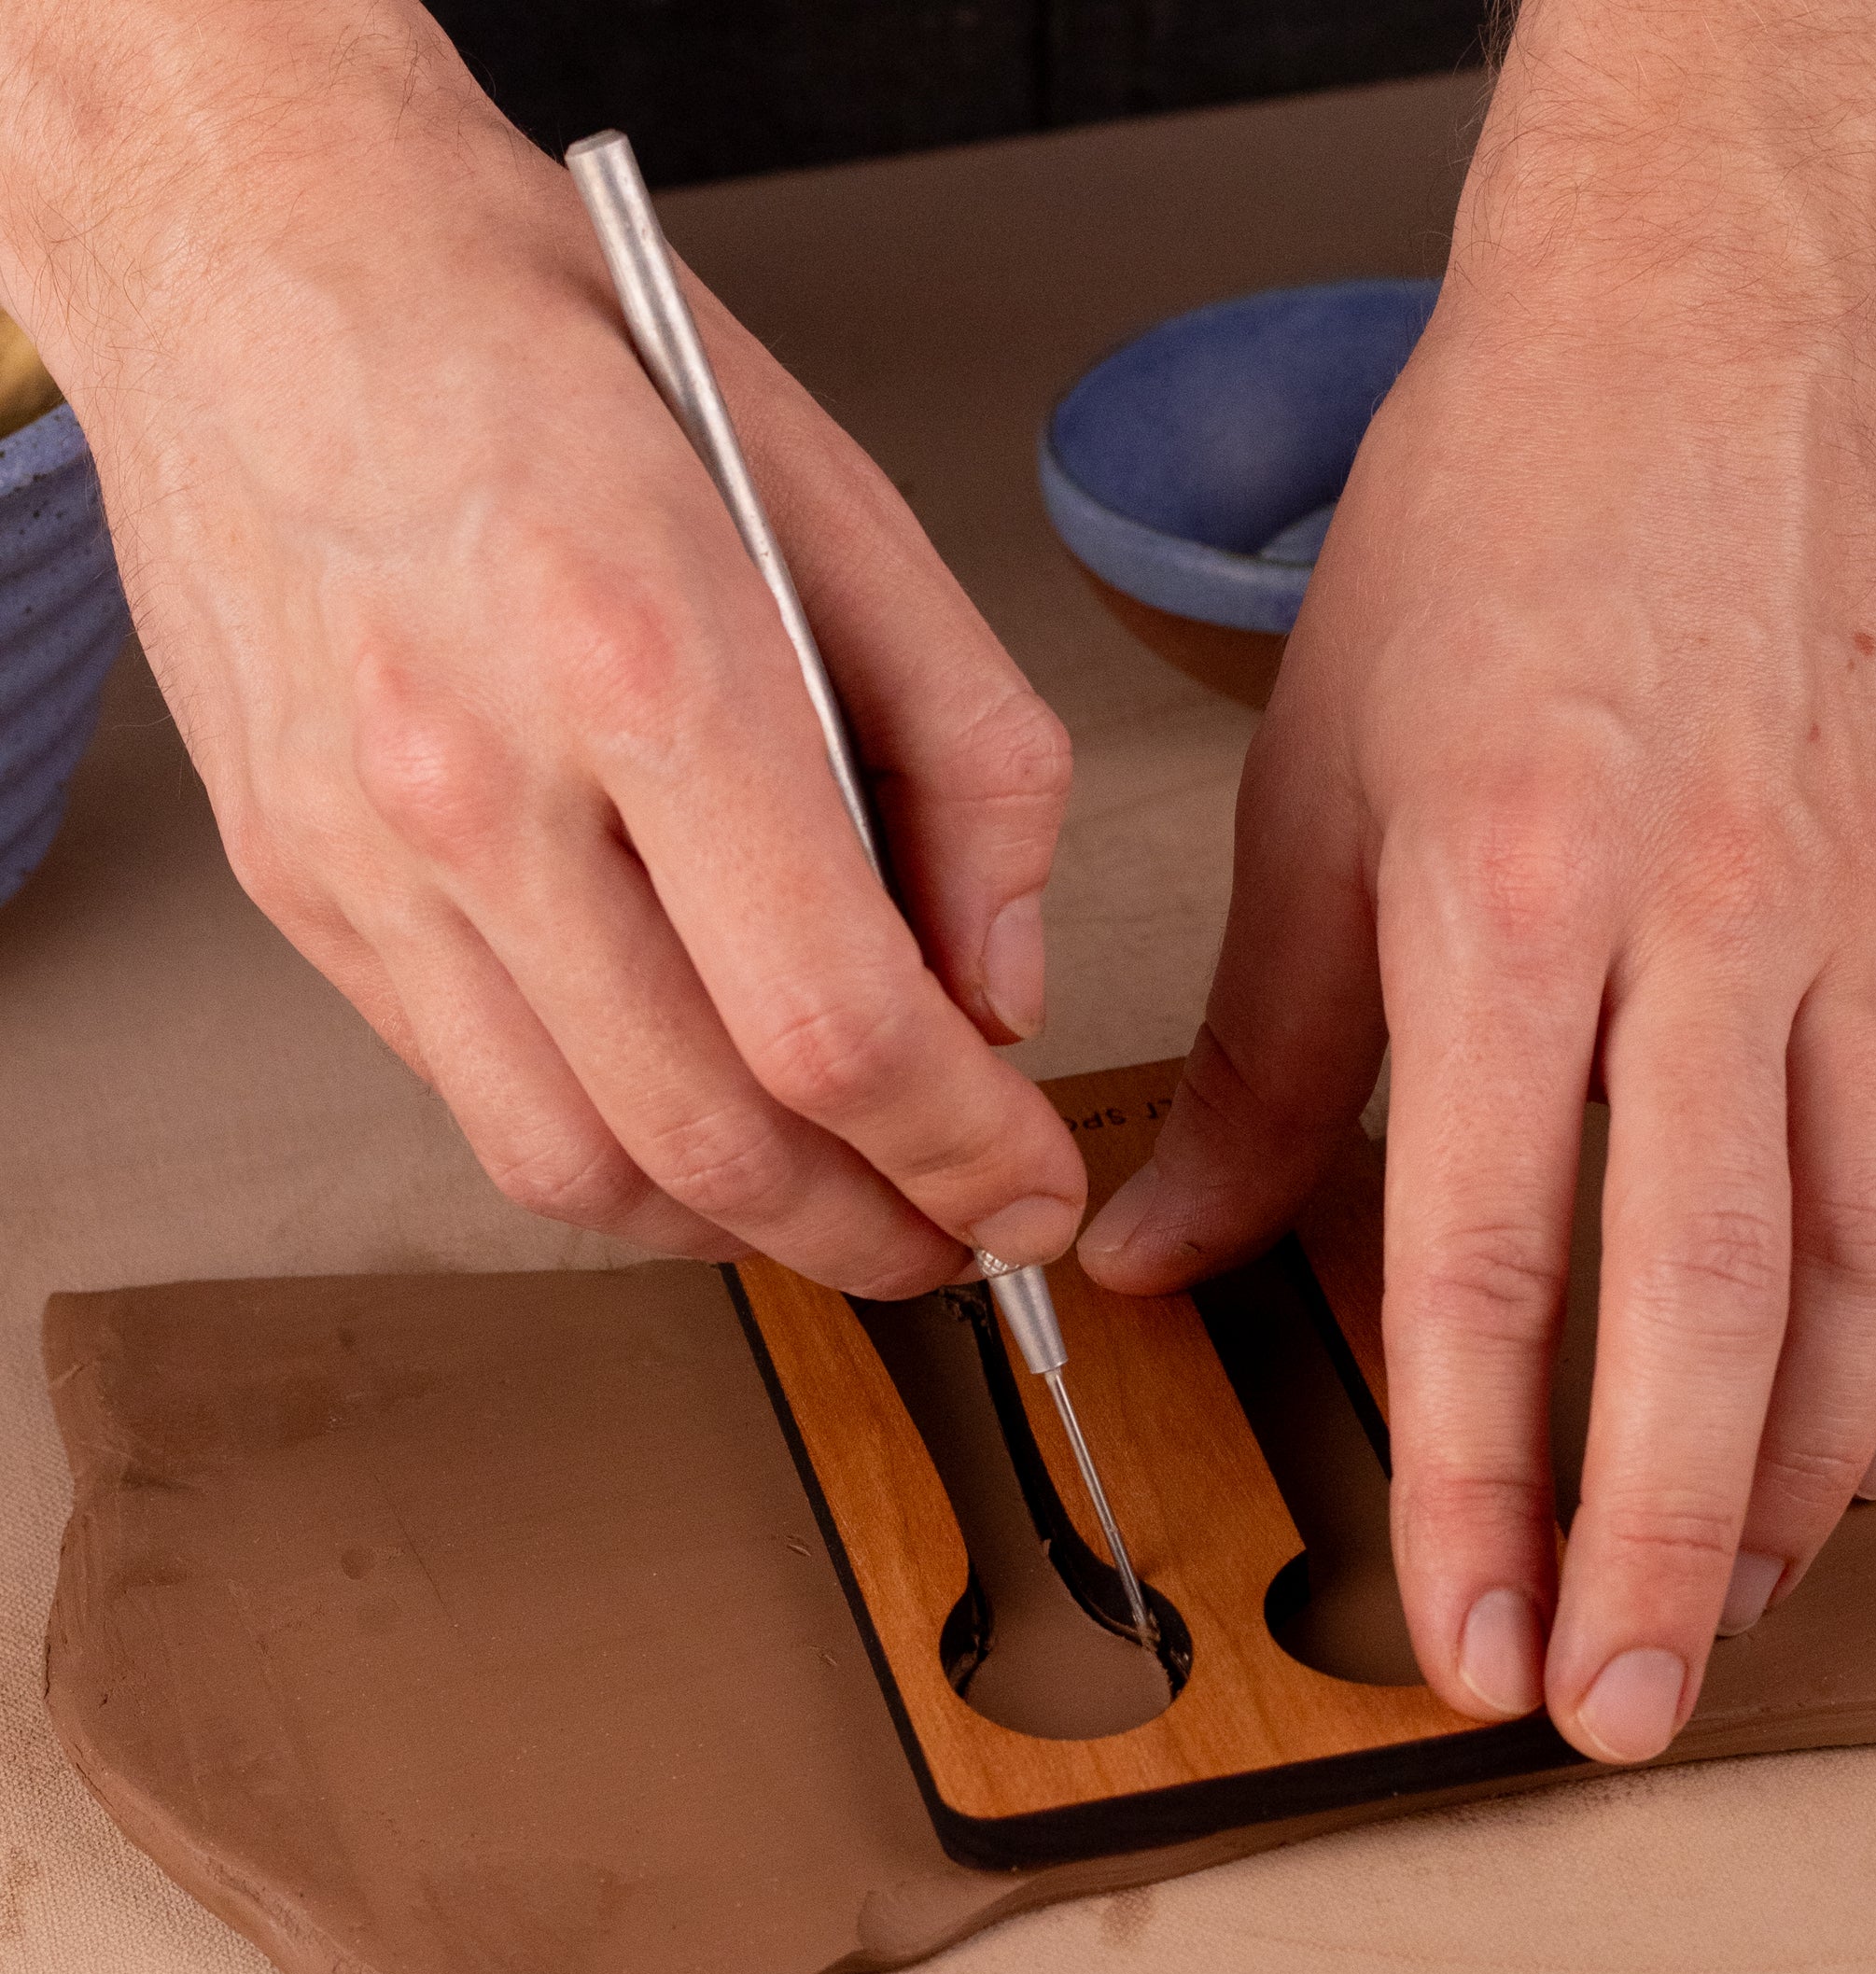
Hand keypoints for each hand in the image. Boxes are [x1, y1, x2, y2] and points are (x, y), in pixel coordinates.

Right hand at [1, 2, 1083, 1290]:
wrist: (258, 251)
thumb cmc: (556, 345)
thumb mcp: (841, 505)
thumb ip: (970, 764)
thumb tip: (1001, 992)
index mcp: (645, 661)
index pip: (831, 1020)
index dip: (962, 1151)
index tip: (1031, 1189)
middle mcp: (476, 782)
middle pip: (710, 1141)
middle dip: (875, 1233)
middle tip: (960, 1231)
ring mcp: (363, 854)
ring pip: (578, 1168)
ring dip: (744, 1229)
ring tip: (841, 1195)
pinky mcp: (302, 889)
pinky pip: (476, 1103)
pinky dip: (618, 1154)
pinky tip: (699, 1112)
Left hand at [1082, 0, 1875, 1761]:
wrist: (1685, 357)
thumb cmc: (1475, 562)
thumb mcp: (1307, 805)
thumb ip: (1246, 1071)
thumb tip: (1146, 1262)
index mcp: (1505, 896)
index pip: (1490, 1253)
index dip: (1477, 1474)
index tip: (1460, 1634)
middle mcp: (1704, 924)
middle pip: (1702, 1298)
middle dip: (1654, 1538)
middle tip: (1616, 1708)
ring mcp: (1858, 922)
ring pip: (1862, 1258)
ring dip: (1797, 1465)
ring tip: (1726, 1601)